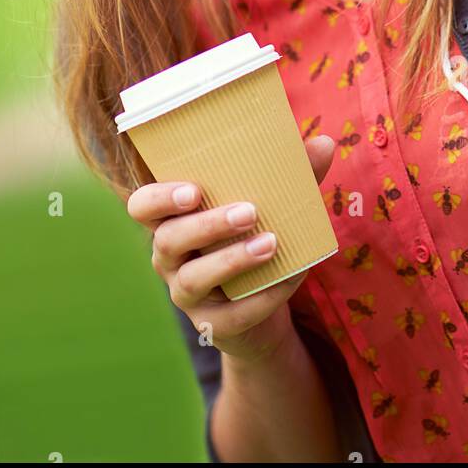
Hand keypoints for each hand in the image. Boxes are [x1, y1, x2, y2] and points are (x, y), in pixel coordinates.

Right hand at [127, 135, 336, 366]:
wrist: (265, 308)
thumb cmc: (256, 239)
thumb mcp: (271, 207)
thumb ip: (292, 175)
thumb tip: (324, 143)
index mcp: (174, 219)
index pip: (142, 206)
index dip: (159, 198)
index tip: (193, 189)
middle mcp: (169, 257)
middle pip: (168, 240)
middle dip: (206, 225)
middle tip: (248, 211)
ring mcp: (186, 294)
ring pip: (193, 279)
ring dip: (231, 260)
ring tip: (271, 244)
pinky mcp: (211, 325)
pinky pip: (230, 315)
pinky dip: (261, 298)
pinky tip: (290, 278)